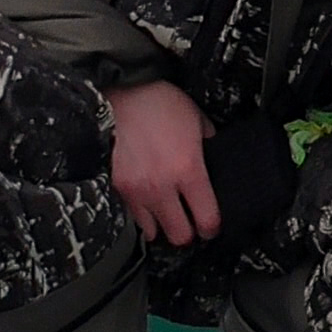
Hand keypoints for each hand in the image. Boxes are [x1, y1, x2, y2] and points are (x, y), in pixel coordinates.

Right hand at [106, 80, 220, 245]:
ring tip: (169, 214)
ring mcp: (138, 191)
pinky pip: (133, 216)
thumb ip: (208, 142)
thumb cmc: (158, 104)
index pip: (207, 219)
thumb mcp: (196, 118)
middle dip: (189, 233)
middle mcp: (163, 186)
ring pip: (154, 231)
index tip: (212, 226)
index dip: (213, 227)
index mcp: (189, 169)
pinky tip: (150, 204)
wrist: (118, 97)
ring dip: (164, 225)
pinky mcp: (118, 188)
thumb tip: (213, 155)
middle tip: (192, 223)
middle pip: (180, 235)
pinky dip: (143, 216)